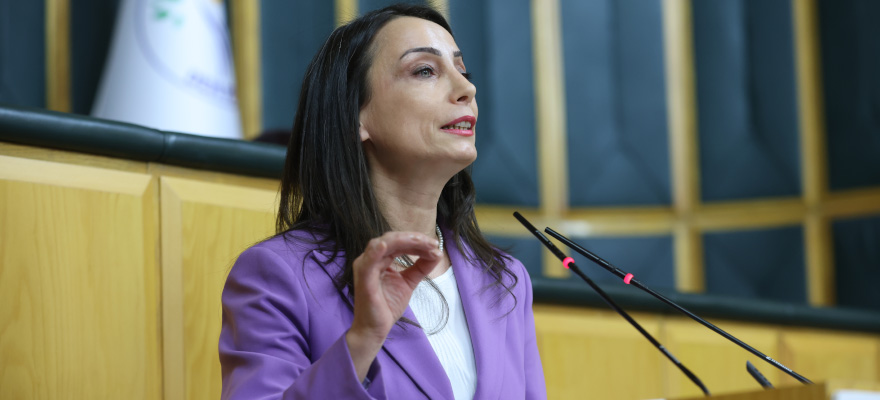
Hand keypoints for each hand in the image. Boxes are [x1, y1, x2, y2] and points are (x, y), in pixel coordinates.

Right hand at [345, 231, 441, 380]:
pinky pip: (368, 261)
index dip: (417, 241)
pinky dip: (376, 251)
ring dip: (404, 240)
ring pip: (383, 244)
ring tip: (424, 243)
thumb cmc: (387, 306)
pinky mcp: (363, 279)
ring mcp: (365, 267)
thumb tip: (436, 253)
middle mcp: (371, 259)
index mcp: (380, 259)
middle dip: (415, 239)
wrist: (375, 329)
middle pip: (393, 239)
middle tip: (433, 244)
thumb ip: (420, 267)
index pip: (399, 242)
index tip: (435, 246)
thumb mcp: (408, 282)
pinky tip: (385, 245)